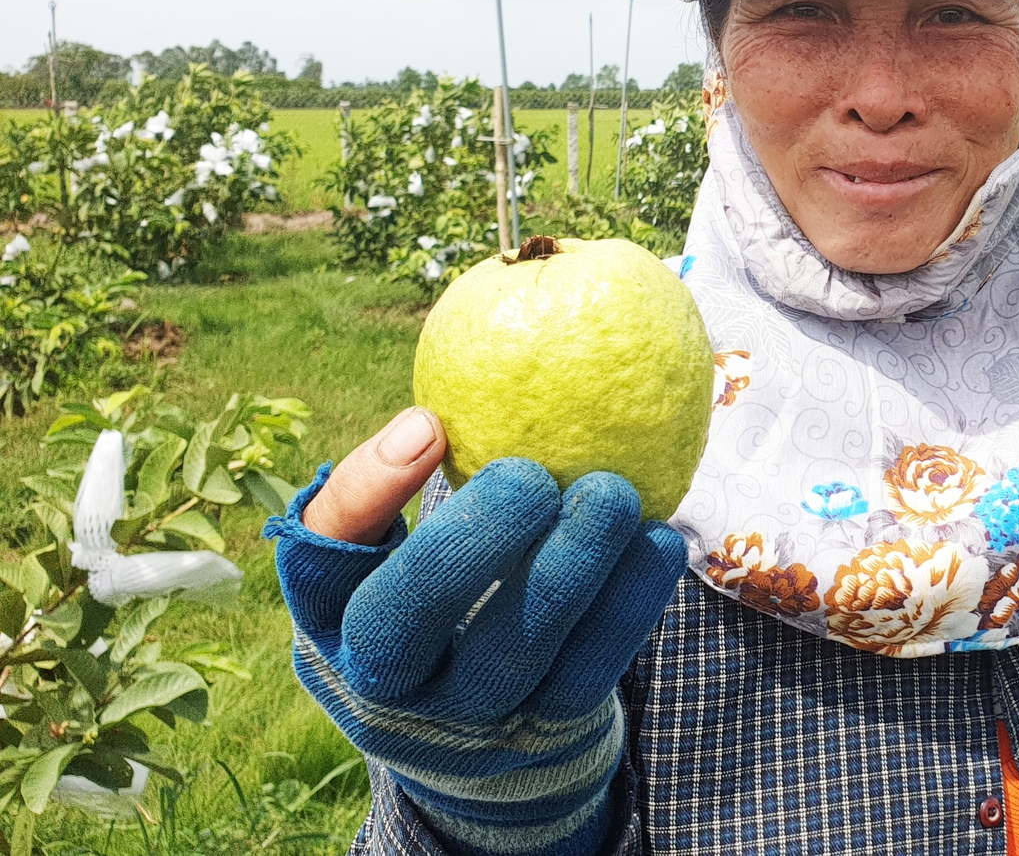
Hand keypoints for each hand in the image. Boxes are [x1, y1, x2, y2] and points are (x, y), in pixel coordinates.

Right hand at [265, 423, 686, 852]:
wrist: (484, 737)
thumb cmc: (446, 592)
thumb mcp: (406, 545)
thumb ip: (430, 464)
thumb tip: (495, 324)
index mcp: (332, 617)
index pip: (316, 562)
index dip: (361, 495)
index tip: (427, 423)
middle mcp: (382, 680)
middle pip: (401, 623)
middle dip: (468, 546)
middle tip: (531, 474)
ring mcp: (463, 720)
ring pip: (510, 653)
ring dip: (569, 570)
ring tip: (614, 494)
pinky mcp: (542, 734)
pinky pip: (589, 672)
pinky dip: (628, 604)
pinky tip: (660, 542)